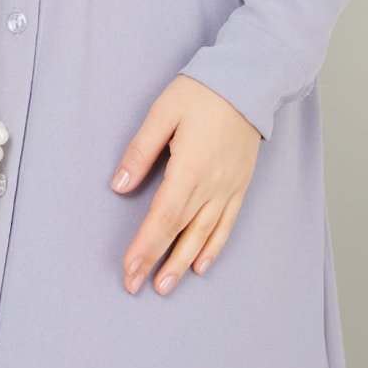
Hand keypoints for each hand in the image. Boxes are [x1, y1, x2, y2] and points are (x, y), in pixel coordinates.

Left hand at [110, 74, 261, 295]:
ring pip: (204, 234)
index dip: (145, 246)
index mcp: (189, 167)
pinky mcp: (240, 185)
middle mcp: (211, 184)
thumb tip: (119, 185)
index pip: (163, 217)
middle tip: (136, 286)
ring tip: (165, 286)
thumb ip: (140, 151)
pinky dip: (214, 247)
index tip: (129, 269)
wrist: (248, 81)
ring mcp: (229, 187)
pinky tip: (201, 264)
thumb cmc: (201, 92)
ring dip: (183, 262)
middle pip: (180, 231)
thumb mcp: (162, 113)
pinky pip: (227, 224)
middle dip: (157, 261)